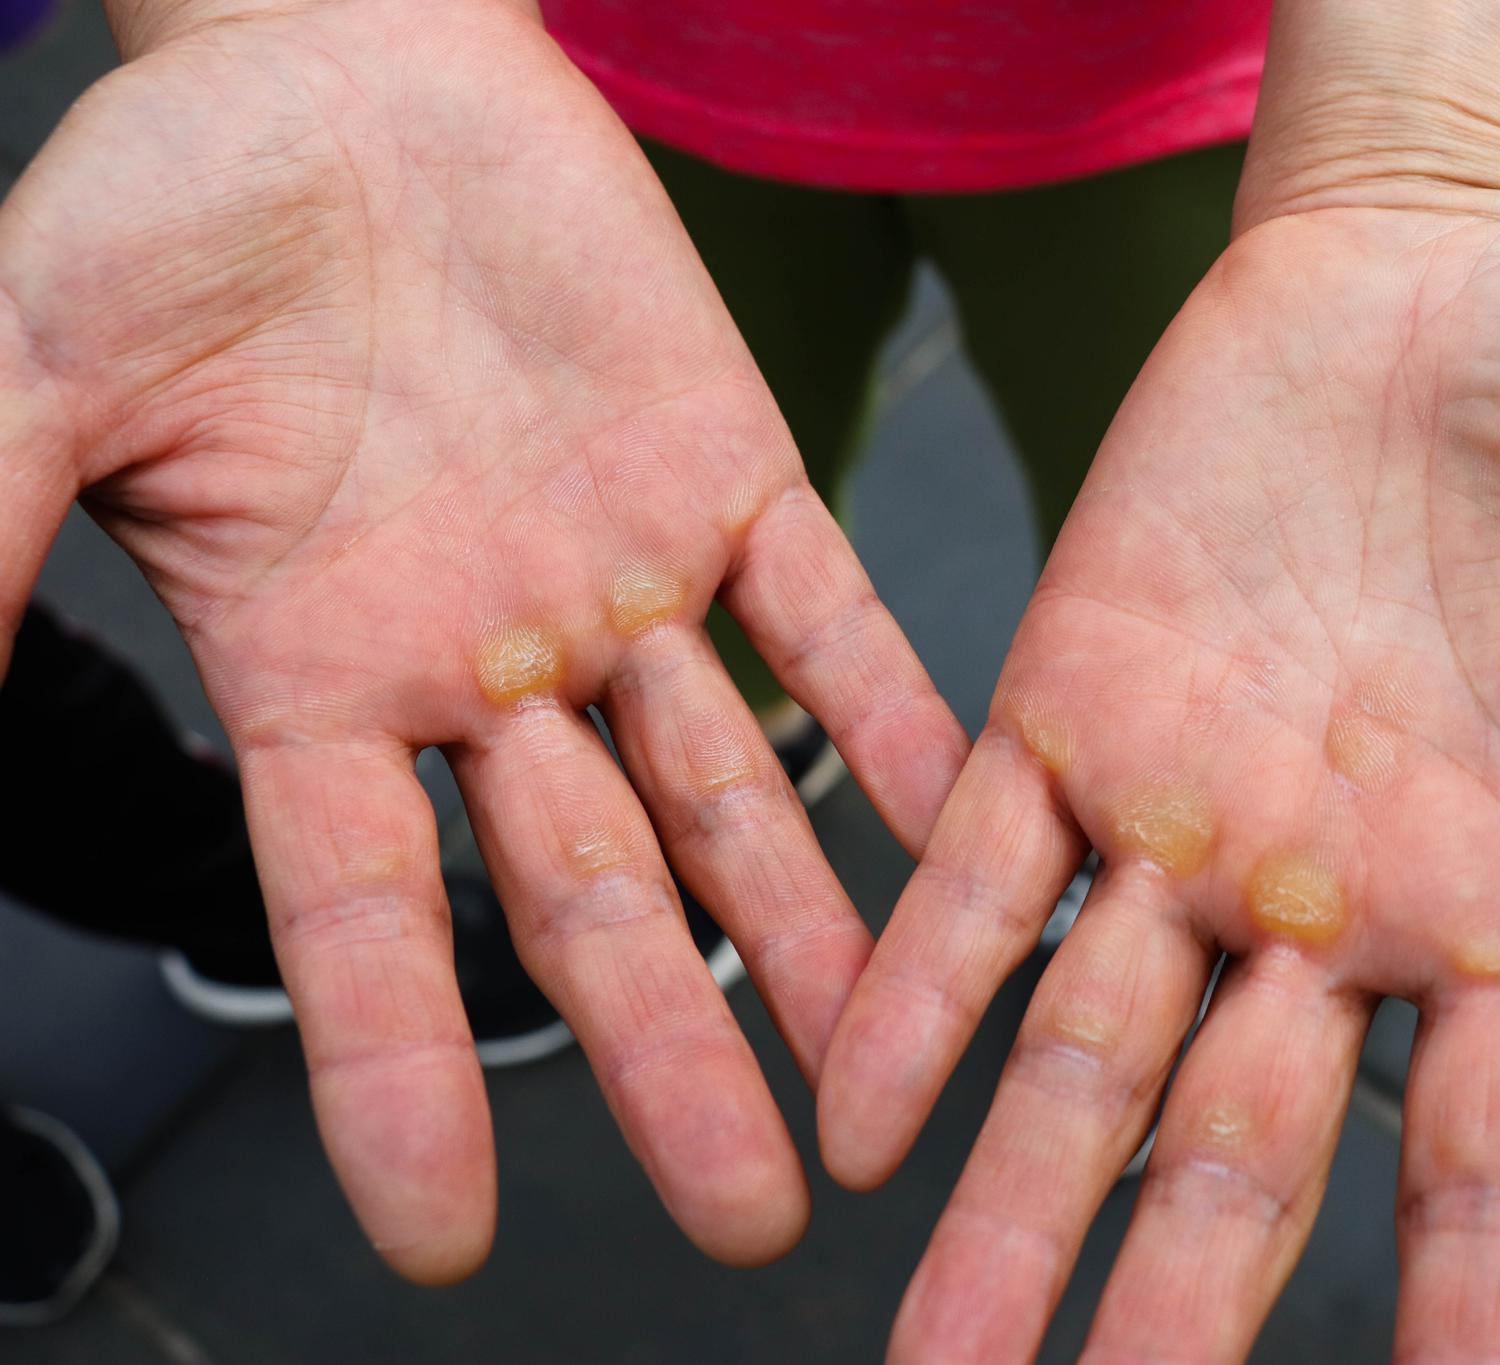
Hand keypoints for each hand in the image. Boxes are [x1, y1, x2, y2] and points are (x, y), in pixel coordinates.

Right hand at [0, 0, 964, 1278]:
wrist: (347, 54)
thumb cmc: (179, 196)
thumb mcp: (40, 364)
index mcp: (324, 674)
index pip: (356, 923)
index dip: (396, 1077)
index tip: (440, 1238)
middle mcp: (488, 668)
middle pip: (588, 902)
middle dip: (667, 1050)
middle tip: (751, 1212)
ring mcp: (623, 582)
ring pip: (730, 796)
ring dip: (811, 934)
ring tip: (887, 1074)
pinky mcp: (733, 476)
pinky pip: (831, 624)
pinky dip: (896, 721)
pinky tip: (965, 828)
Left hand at [816, 204, 1499, 1359]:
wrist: (1452, 265)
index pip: (1490, 1170)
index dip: (1465, 1316)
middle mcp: (1329, 907)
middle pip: (1243, 1162)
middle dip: (1168, 1317)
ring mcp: (1187, 820)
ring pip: (1084, 1056)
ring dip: (1009, 1213)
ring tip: (938, 1358)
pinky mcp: (1071, 705)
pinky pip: (975, 878)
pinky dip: (913, 987)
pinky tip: (859, 1111)